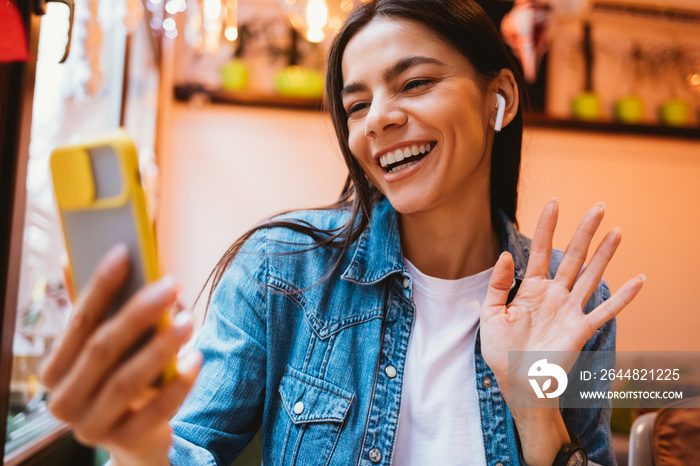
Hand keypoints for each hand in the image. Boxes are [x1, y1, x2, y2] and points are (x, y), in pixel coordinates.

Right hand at [40, 244, 201, 465]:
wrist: (137, 440)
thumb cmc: (123, 381)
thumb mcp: (111, 352)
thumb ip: (105, 314)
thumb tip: (92, 259)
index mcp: (56, 370)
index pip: (78, 321)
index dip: (100, 286)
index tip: (124, 252)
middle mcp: (65, 400)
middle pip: (103, 348)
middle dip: (139, 312)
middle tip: (172, 285)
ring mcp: (92, 426)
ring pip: (127, 379)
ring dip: (161, 346)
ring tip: (189, 319)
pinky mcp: (126, 442)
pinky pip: (156, 410)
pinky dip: (179, 383)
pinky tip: (196, 359)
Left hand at [480, 199, 644, 399]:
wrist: (516, 383)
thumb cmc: (501, 351)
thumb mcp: (490, 315)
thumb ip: (497, 285)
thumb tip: (505, 254)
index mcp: (531, 289)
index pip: (539, 251)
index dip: (546, 227)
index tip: (553, 203)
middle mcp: (554, 294)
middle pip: (572, 256)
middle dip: (584, 232)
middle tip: (598, 207)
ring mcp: (570, 310)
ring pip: (591, 275)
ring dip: (605, 255)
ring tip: (616, 231)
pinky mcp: (581, 329)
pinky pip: (606, 310)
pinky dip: (623, 296)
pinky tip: (638, 279)